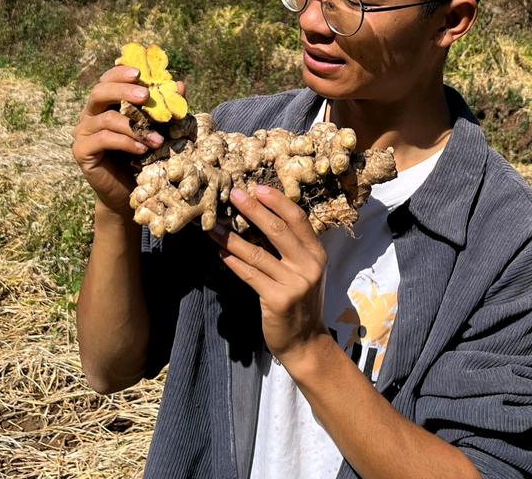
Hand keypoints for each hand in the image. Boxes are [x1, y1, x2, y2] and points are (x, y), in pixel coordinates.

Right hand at [72, 64, 184, 217]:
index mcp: (105, 103)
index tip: (140, 73)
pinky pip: (104, 139)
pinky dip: (126, 142)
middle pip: (99, 92)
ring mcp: (82, 132)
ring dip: (135, 126)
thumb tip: (180, 85)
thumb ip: (165, 107)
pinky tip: (142, 149)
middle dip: (123, 90)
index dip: (120, 73)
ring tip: (158, 139)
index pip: (107, 80)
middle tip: (145, 95)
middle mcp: (90, 114)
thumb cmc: (142, 154)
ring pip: (106, 118)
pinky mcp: (81, 151)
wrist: (128, 189)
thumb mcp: (157, 127)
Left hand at [209, 186, 328, 365]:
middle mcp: (309, 266)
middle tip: (234, 194)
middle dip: (253, 209)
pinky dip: (233, 262)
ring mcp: (294, 284)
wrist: (305, 343)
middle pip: (277, 230)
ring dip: (232, 238)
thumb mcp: (305, 271)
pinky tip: (221, 253)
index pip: (298, 219)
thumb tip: (261, 218)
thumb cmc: (301, 302)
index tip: (258, 188)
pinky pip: (250, 275)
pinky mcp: (277, 300)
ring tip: (214, 226)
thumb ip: (291, 248)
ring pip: (257, 253)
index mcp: (317, 254)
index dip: (277, 202)